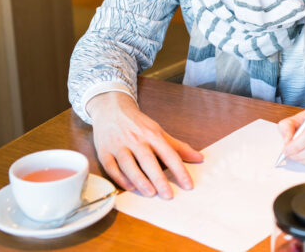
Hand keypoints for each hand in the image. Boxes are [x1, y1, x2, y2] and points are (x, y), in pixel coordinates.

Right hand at [87, 92, 202, 198]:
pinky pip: (111, 167)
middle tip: (168, 195)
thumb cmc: (138, 124)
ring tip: (151, 193)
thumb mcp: (159, 131)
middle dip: (159, 178)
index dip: (179, 170)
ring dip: (140, 180)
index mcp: (152, 134)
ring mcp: (119, 145)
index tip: (188, 185)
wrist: (112, 109)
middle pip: (148, 160)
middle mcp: (136, 139)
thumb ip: (178, 146)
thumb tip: (199, 158)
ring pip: (129, 165)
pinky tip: (130, 188)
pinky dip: (120, 178)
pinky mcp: (104, 151)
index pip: (169, 153)